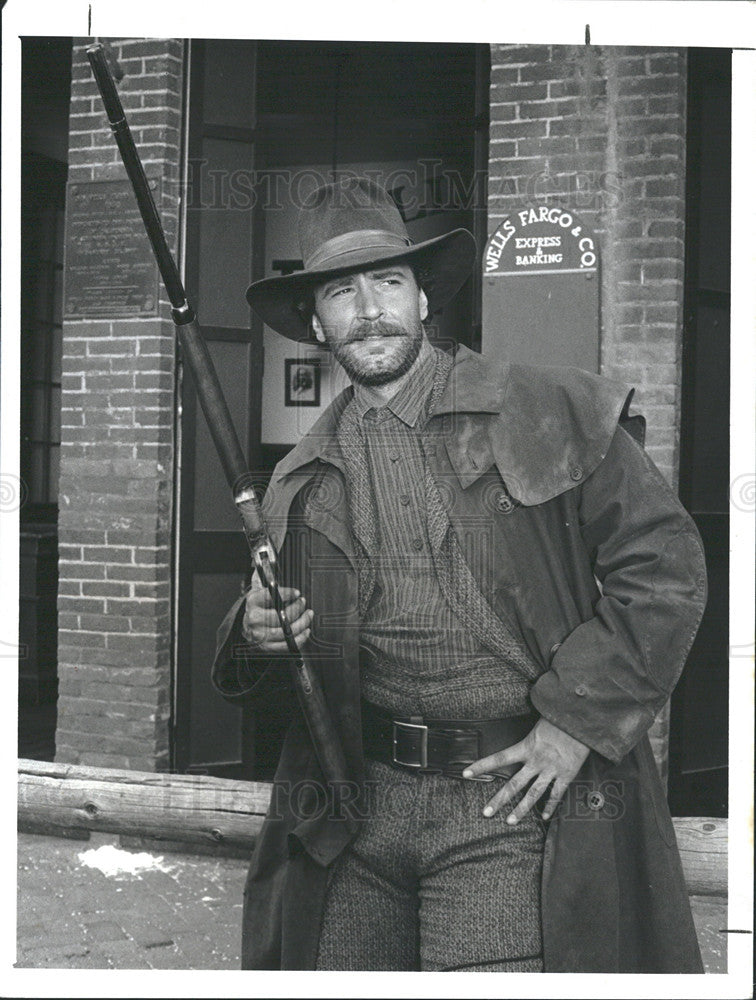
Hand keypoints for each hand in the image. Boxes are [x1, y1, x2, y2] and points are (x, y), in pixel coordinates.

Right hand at [241, 573, 313, 653]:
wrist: (244, 626)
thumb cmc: (256, 606)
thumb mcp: (257, 588)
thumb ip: (264, 574)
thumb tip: (268, 554)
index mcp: (252, 601)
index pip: (270, 596)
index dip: (286, 594)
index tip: (297, 592)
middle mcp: (254, 619)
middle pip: (279, 616)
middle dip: (296, 609)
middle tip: (304, 603)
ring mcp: (259, 635)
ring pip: (285, 632)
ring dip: (301, 623)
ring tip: (309, 615)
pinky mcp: (266, 647)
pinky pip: (286, 646)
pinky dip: (299, 639)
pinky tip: (306, 630)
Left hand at [462, 718, 589, 824]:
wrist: (580, 722)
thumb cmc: (558, 719)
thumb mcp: (537, 724)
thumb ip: (528, 737)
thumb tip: (522, 738)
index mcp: (526, 747)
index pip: (499, 758)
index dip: (482, 765)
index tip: (466, 772)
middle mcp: (536, 761)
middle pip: (513, 784)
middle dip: (499, 800)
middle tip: (486, 812)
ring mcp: (550, 770)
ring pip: (532, 795)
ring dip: (520, 809)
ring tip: (510, 821)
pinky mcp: (566, 775)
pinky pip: (556, 795)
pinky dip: (550, 807)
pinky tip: (544, 817)